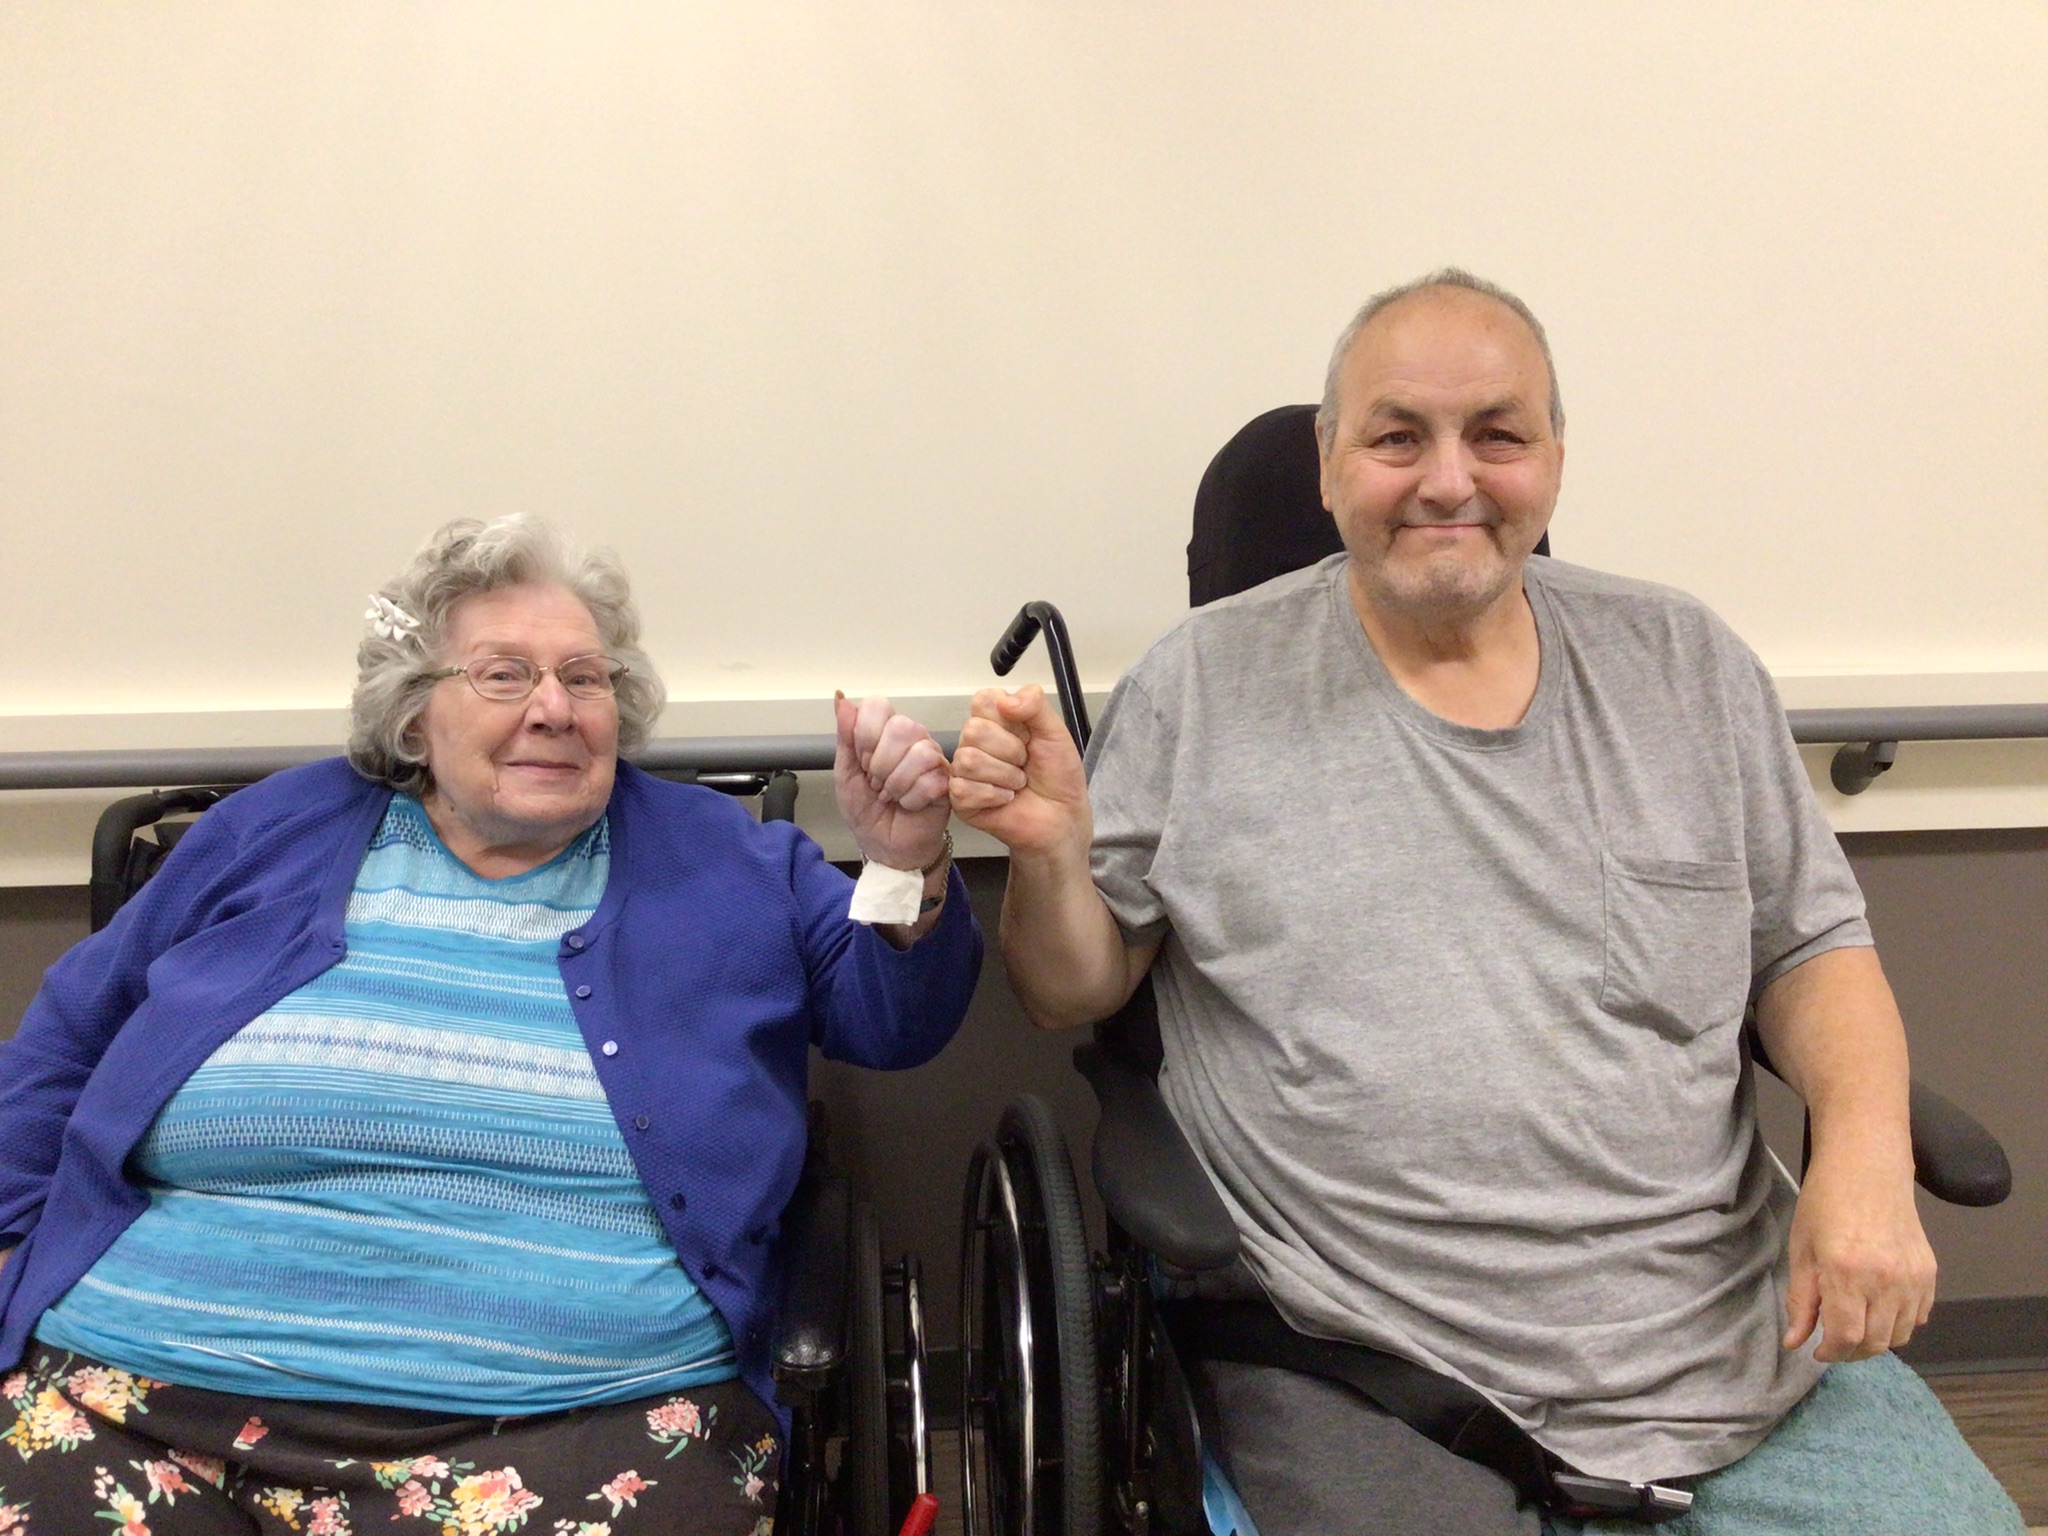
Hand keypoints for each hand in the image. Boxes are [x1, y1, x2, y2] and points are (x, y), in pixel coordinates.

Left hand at [834, 693, 951, 870]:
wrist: (884, 847)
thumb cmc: (867, 811)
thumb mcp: (845, 773)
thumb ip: (845, 736)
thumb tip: (841, 697)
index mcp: (886, 732)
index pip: (878, 706)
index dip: (866, 735)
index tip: (862, 761)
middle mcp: (914, 739)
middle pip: (902, 727)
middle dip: (881, 763)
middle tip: (877, 784)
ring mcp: (933, 759)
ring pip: (920, 754)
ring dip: (896, 784)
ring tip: (892, 796)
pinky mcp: (947, 782)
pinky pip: (931, 780)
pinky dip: (911, 799)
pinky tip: (908, 805)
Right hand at [949, 685, 1089, 858]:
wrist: (1062, 816)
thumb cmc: (1057, 776)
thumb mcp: (1055, 732)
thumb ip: (1035, 704)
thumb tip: (1005, 698)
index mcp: (995, 721)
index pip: (982, 700)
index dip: (1007, 719)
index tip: (1026, 735)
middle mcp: (975, 743)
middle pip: (973, 730)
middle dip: (1010, 751)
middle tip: (1024, 764)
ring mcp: (965, 771)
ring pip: (968, 759)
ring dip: (1004, 775)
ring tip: (1017, 783)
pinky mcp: (961, 800)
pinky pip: (963, 788)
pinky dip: (994, 795)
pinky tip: (1006, 799)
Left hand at [1782, 1149, 1936, 1361]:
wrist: (1866, 1166)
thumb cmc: (1824, 1202)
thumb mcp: (1801, 1250)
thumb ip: (1801, 1301)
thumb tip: (1796, 1342)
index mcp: (1847, 1274)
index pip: (1846, 1338)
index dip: (1830, 1352)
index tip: (1817, 1351)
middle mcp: (1886, 1280)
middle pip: (1876, 1343)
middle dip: (1851, 1351)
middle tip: (1833, 1342)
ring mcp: (1913, 1278)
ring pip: (1901, 1335)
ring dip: (1876, 1339)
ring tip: (1855, 1325)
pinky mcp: (1929, 1272)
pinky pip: (1919, 1315)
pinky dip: (1900, 1322)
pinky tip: (1879, 1308)